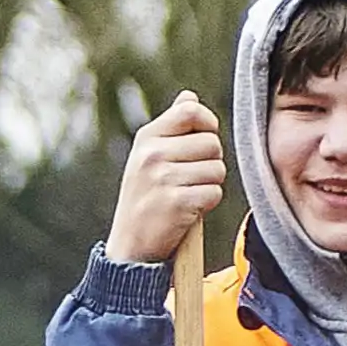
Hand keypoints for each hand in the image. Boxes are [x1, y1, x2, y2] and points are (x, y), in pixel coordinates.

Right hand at [104, 94, 227, 267]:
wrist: (129, 249)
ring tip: (187, 196)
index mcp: (146, 139)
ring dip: (210, 185)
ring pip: (217, 169)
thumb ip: (171, 127)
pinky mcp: (175, 203)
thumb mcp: (148, 158)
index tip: (203, 141)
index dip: (207, 124)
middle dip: (210, 162)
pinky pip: (214, 193)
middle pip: (212, 143)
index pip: (191, 111)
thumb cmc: (145, 200)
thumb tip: (189, 96)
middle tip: (192, 179)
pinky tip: (188, 211)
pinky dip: (207, 205)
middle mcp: (152, 155)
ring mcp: (162, 179)